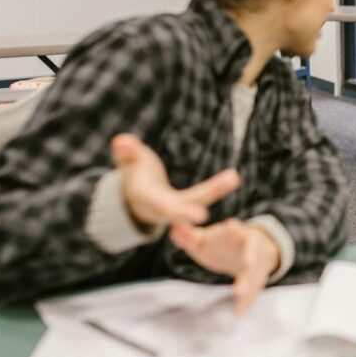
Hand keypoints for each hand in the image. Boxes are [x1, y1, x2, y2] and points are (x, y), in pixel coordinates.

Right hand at [111, 133, 239, 227]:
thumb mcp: (128, 163)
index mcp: (145, 199)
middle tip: (203, 216)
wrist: (138, 193)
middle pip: (176, 210)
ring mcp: (175, 207)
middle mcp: (161, 208)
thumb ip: (126, 153)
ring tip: (233, 176)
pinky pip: (204, 195)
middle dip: (188, 213)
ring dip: (215, 190)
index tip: (193, 215)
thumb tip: (121, 140)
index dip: (173, 210)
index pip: (158, 205)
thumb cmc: (133, 173)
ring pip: (197, 200)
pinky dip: (218, 187)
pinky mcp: (186, 202)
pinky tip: (234, 177)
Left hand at [170, 219, 279, 314]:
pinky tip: (239, 312)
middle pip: (251, 250)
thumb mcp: (208, 238)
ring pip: (252, 273)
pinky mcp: (256, 280)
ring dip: (246, 282)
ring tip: (238, 292)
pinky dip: (247, 302)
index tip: (231, 227)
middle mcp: (249, 248)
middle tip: (247, 262)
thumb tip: (174, 227)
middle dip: (249, 255)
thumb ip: (190, 235)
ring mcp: (255, 265)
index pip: (236, 228)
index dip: (233, 229)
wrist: (258, 249)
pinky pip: (253, 292)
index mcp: (237, 234)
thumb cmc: (225, 242)